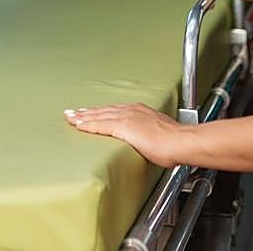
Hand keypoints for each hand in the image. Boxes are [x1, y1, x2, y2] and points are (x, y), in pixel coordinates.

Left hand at [63, 103, 185, 166]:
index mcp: (140, 111)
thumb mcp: (160, 133)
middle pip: (103, 110)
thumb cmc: (176, 141)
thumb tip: (149, 142)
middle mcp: (131, 110)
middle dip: (87, 112)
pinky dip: (88, 124)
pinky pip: (100, 124)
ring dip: (83, 117)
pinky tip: (78, 125)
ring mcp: (126, 117)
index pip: (114, 110)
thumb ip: (150, 135)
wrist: (181, 141)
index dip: (100, 112)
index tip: (89, 113)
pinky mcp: (123, 126)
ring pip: (99, 115)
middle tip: (72, 113)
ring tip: (70, 118)